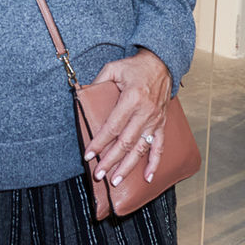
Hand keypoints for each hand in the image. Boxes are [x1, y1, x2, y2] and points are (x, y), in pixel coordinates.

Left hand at [83, 49, 172, 186]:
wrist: (162, 64)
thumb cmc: (135, 67)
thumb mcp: (113, 68)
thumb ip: (97, 82)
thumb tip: (82, 95)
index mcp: (132, 99)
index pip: (112, 126)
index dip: (100, 142)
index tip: (88, 155)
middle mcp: (145, 112)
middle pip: (125, 142)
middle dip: (110, 160)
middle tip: (98, 174)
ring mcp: (155, 120)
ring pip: (141, 149)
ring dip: (128, 166)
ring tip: (116, 180)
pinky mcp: (161, 124)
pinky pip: (159, 147)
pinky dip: (154, 163)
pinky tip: (147, 177)